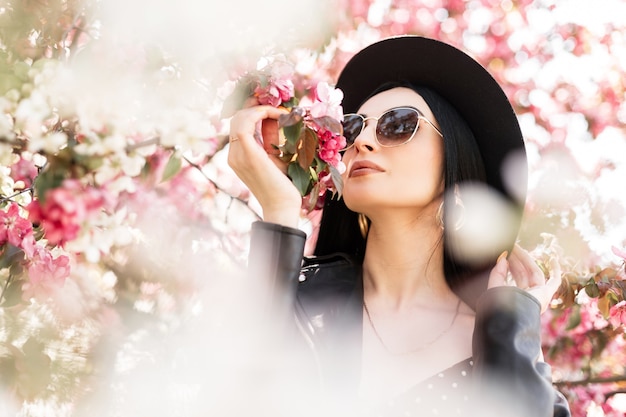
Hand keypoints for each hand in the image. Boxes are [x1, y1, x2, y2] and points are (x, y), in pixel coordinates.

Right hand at [228, 104, 302, 226]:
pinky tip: (276, 114)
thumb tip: (274, 117)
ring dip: (260, 109)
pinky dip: (260, 114)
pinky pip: (245, 124)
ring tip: (280, 111)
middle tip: (278, 106)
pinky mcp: (247, 154)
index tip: (275, 109)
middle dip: (256, 106)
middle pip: (237, 118)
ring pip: (239, 118)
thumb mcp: (275, 156)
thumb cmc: (282, 185)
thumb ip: (270, 138)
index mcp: (237, 155)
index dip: (254, 111)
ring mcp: (237, 155)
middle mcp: (233, 154)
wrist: (282, 207)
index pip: (239, 124)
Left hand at [487, 244, 560, 312]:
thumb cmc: (499, 308)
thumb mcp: (495, 288)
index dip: (510, 264)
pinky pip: (554, 281)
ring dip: (525, 259)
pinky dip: (556, 270)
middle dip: (516, 259)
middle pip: (523, 272)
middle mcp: (529, 297)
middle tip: (509, 247)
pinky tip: (552, 259)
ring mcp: (538, 295)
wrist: (509, 319)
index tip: (504, 253)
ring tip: (516, 246)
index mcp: (517, 297)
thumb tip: (502, 258)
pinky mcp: (546, 294)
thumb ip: (498, 274)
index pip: (515, 276)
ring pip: (533, 272)